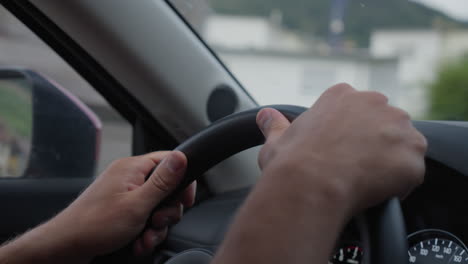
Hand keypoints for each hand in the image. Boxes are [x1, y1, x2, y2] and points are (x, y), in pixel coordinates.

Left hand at [49, 151, 195, 258]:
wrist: (66, 247)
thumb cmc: (95, 225)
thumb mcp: (137, 204)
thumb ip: (163, 182)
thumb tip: (182, 157)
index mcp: (133, 168)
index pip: (169, 161)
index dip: (183, 180)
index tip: (185, 200)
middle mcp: (129, 177)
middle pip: (167, 188)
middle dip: (166, 212)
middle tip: (156, 222)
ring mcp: (125, 194)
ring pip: (157, 207)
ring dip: (156, 227)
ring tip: (144, 237)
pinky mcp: (122, 209)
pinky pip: (144, 217)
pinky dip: (145, 232)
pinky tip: (138, 242)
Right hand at [256, 83, 425, 214]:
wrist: (309, 185)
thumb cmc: (291, 163)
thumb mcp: (277, 140)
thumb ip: (275, 124)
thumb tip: (265, 116)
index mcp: (342, 96)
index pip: (357, 111)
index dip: (351, 135)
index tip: (341, 151)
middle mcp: (374, 102)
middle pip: (384, 123)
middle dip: (374, 144)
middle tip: (354, 167)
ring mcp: (397, 126)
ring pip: (402, 144)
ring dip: (389, 161)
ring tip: (364, 180)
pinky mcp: (412, 154)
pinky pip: (412, 170)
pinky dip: (399, 183)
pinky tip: (375, 191)